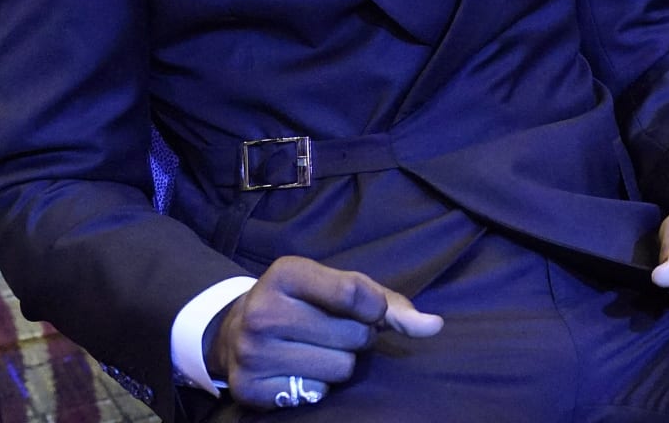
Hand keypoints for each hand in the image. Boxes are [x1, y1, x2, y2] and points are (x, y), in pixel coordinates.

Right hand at [206, 256, 441, 407]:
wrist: (234, 330)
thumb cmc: (304, 303)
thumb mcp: (338, 287)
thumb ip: (389, 303)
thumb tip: (434, 326)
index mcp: (287, 273)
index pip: (355, 293)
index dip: (374, 308)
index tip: (368, 310)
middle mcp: (263, 311)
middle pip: (352, 336)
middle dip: (356, 337)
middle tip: (333, 331)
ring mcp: (252, 352)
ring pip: (340, 370)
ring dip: (340, 363)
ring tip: (317, 349)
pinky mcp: (250, 388)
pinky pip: (317, 394)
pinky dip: (317, 386)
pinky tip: (298, 369)